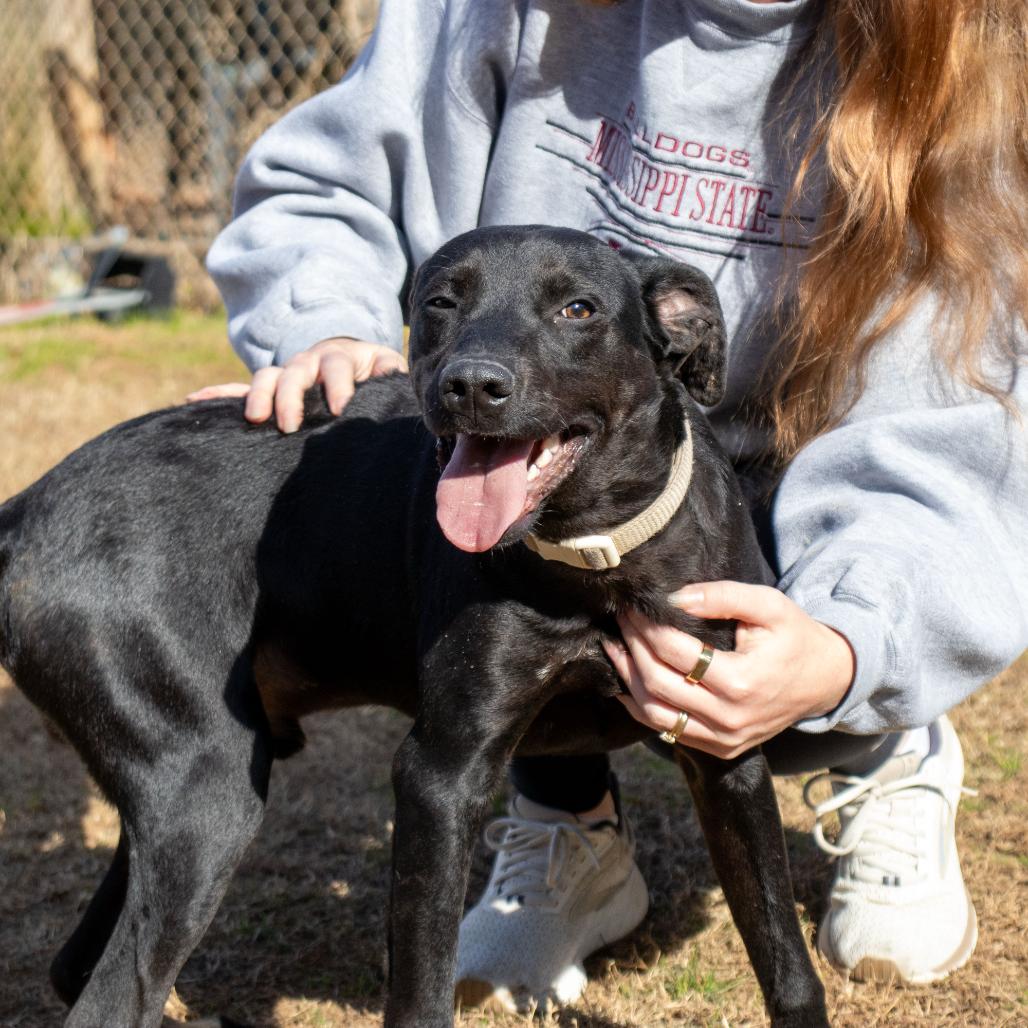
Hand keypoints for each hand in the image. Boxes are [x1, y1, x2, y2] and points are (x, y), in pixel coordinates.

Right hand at [186, 337, 406, 432]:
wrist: (354, 364)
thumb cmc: (375, 377)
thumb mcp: (387, 371)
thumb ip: (389, 373)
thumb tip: (394, 374)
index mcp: (340, 358)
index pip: (335, 366)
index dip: (337, 384)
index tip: (340, 408)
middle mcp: (308, 362)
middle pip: (294, 372)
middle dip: (291, 397)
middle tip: (291, 424)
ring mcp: (286, 375)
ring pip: (265, 379)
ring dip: (257, 396)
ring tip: (254, 419)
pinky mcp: (269, 391)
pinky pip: (237, 390)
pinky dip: (217, 395)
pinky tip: (194, 402)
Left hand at [602, 581, 854, 758]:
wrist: (825, 680)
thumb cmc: (794, 636)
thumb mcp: (768, 605)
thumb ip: (722, 596)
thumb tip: (673, 597)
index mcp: (741, 681)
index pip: (674, 652)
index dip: (645, 627)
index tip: (631, 605)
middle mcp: (729, 718)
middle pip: (657, 682)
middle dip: (632, 646)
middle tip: (620, 619)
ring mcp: (724, 739)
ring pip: (654, 714)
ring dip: (628, 678)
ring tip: (613, 647)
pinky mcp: (720, 749)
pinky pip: (668, 731)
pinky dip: (642, 706)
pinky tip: (628, 680)